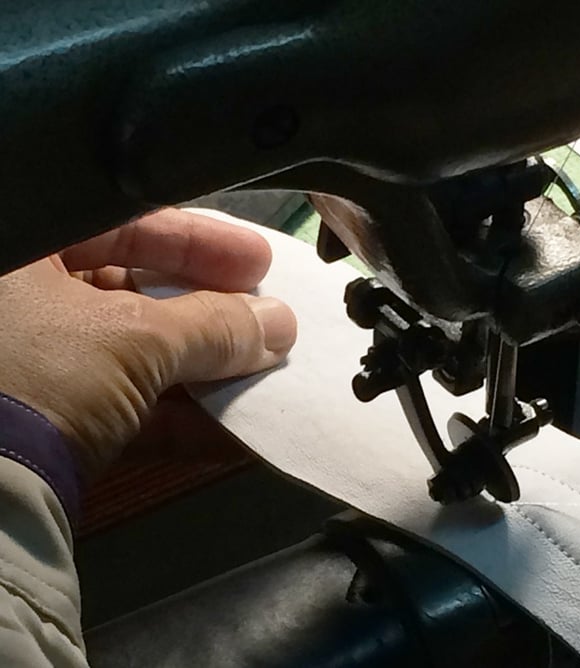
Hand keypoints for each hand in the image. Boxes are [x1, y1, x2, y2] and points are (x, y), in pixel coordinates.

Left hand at [0, 208, 295, 480]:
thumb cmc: (40, 375)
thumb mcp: (135, 339)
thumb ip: (213, 326)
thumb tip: (279, 324)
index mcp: (22, 254)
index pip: (123, 227)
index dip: (199, 243)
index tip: (257, 262)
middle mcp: (18, 306)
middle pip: (133, 294)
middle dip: (208, 313)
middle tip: (263, 318)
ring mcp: (29, 370)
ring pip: (134, 356)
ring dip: (203, 369)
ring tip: (261, 373)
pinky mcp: (45, 427)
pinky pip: (122, 409)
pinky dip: (177, 419)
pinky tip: (234, 431)